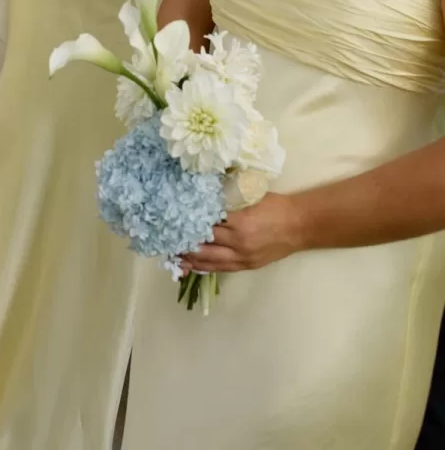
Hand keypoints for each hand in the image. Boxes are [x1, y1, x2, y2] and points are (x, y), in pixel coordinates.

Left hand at [183, 194, 305, 273]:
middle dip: (185, 243)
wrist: (298, 225)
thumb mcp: (249, 195)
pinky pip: (221, 268)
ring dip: (191, 259)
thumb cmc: (274, 205)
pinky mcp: (247, 266)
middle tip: (167, 239)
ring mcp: (243, 257)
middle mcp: (238, 243)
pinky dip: (205, 267)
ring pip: (210, 261)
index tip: (173, 221)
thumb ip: (227, 199)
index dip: (188, 224)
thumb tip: (204, 195)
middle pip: (204, 246)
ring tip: (174, 255)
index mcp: (239, 222)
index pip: (206, 224)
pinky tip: (192, 265)